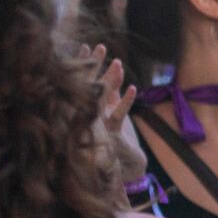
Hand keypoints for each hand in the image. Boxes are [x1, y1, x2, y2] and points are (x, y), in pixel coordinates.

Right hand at [80, 43, 144, 185]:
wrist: (119, 171)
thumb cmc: (114, 141)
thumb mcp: (110, 113)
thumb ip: (109, 95)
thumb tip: (111, 71)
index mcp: (87, 110)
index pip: (84, 83)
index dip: (86, 65)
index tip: (86, 46)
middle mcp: (90, 116)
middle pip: (91, 86)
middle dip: (95, 67)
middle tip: (99, 47)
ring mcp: (99, 125)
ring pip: (103, 99)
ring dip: (111, 81)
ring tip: (118, 62)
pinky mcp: (112, 135)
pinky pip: (118, 115)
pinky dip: (125, 102)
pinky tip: (132, 88)